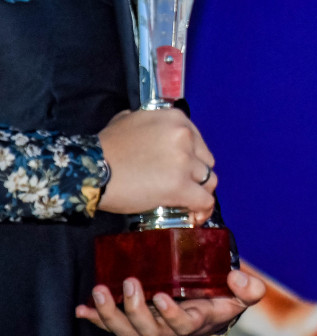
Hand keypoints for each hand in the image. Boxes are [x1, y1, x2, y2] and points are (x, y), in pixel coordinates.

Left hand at [75, 268, 264, 335]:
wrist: (208, 313)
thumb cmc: (224, 301)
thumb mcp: (244, 296)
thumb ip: (249, 288)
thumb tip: (237, 276)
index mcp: (193, 322)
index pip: (181, 325)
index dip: (171, 314)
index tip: (164, 296)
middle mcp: (166, 330)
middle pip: (146, 330)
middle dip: (134, 308)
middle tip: (131, 283)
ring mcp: (147, 328)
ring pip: (125, 330)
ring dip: (110, 313)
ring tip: (100, 292)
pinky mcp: (133, 323)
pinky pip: (111, 325)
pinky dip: (95, 318)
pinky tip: (82, 309)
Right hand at [97, 108, 217, 224]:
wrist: (89, 169)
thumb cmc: (104, 146)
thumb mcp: (128, 119)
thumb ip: (146, 121)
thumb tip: (148, 128)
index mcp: (176, 119)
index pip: (197, 142)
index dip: (192, 159)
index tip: (184, 170)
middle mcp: (185, 136)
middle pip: (205, 161)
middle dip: (196, 175)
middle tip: (182, 187)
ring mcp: (184, 162)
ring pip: (208, 180)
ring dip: (199, 192)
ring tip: (188, 203)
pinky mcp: (179, 186)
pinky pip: (204, 201)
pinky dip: (202, 210)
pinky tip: (195, 216)